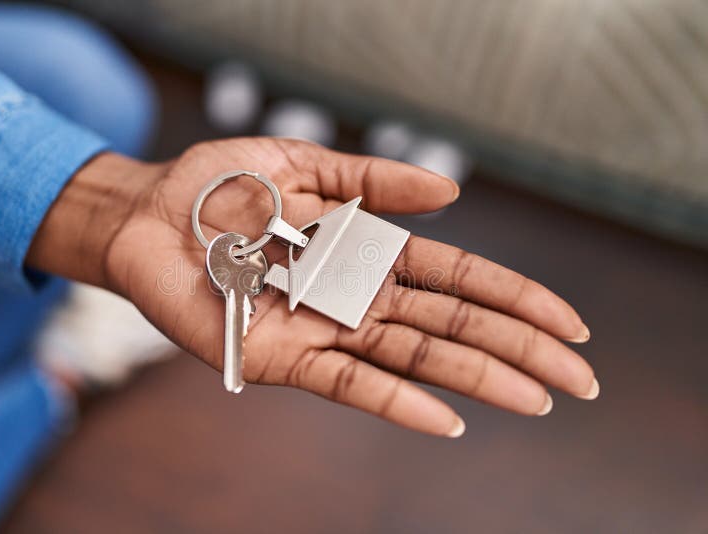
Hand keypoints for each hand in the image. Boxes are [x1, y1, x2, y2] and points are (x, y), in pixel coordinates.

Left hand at [28, 138, 596, 436]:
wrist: (150, 211)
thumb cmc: (221, 184)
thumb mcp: (305, 163)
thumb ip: (373, 182)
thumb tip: (452, 193)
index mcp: (368, 251)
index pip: (459, 278)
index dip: (515, 298)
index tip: (569, 323)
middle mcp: (355, 296)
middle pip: (450, 324)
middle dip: (517, 348)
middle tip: (579, 379)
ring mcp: (321, 330)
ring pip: (413, 357)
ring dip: (476, 377)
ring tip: (536, 398)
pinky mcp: (280, 356)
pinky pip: (347, 383)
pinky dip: (397, 400)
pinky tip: (449, 419)